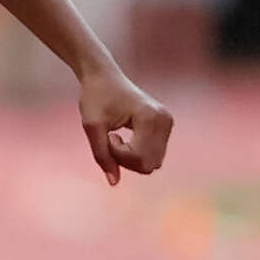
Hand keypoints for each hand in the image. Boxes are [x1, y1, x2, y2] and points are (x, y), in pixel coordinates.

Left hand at [78, 63, 172, 186]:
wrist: (103, 76)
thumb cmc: (95, 97)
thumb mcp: (92, 127)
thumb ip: (102, 155)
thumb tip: (114, 182)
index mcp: (150, 117)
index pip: (139, 157)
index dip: (118, 154)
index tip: (108, 136)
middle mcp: (165, 120)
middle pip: (149, 165)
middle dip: (126, 160)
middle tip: (111, 139)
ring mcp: (167, 123)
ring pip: (152, 163)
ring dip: (131, 158)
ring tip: (117, 138)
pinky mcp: (165, 126)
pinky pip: (153, 155)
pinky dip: (137, 153)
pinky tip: (126, 138)